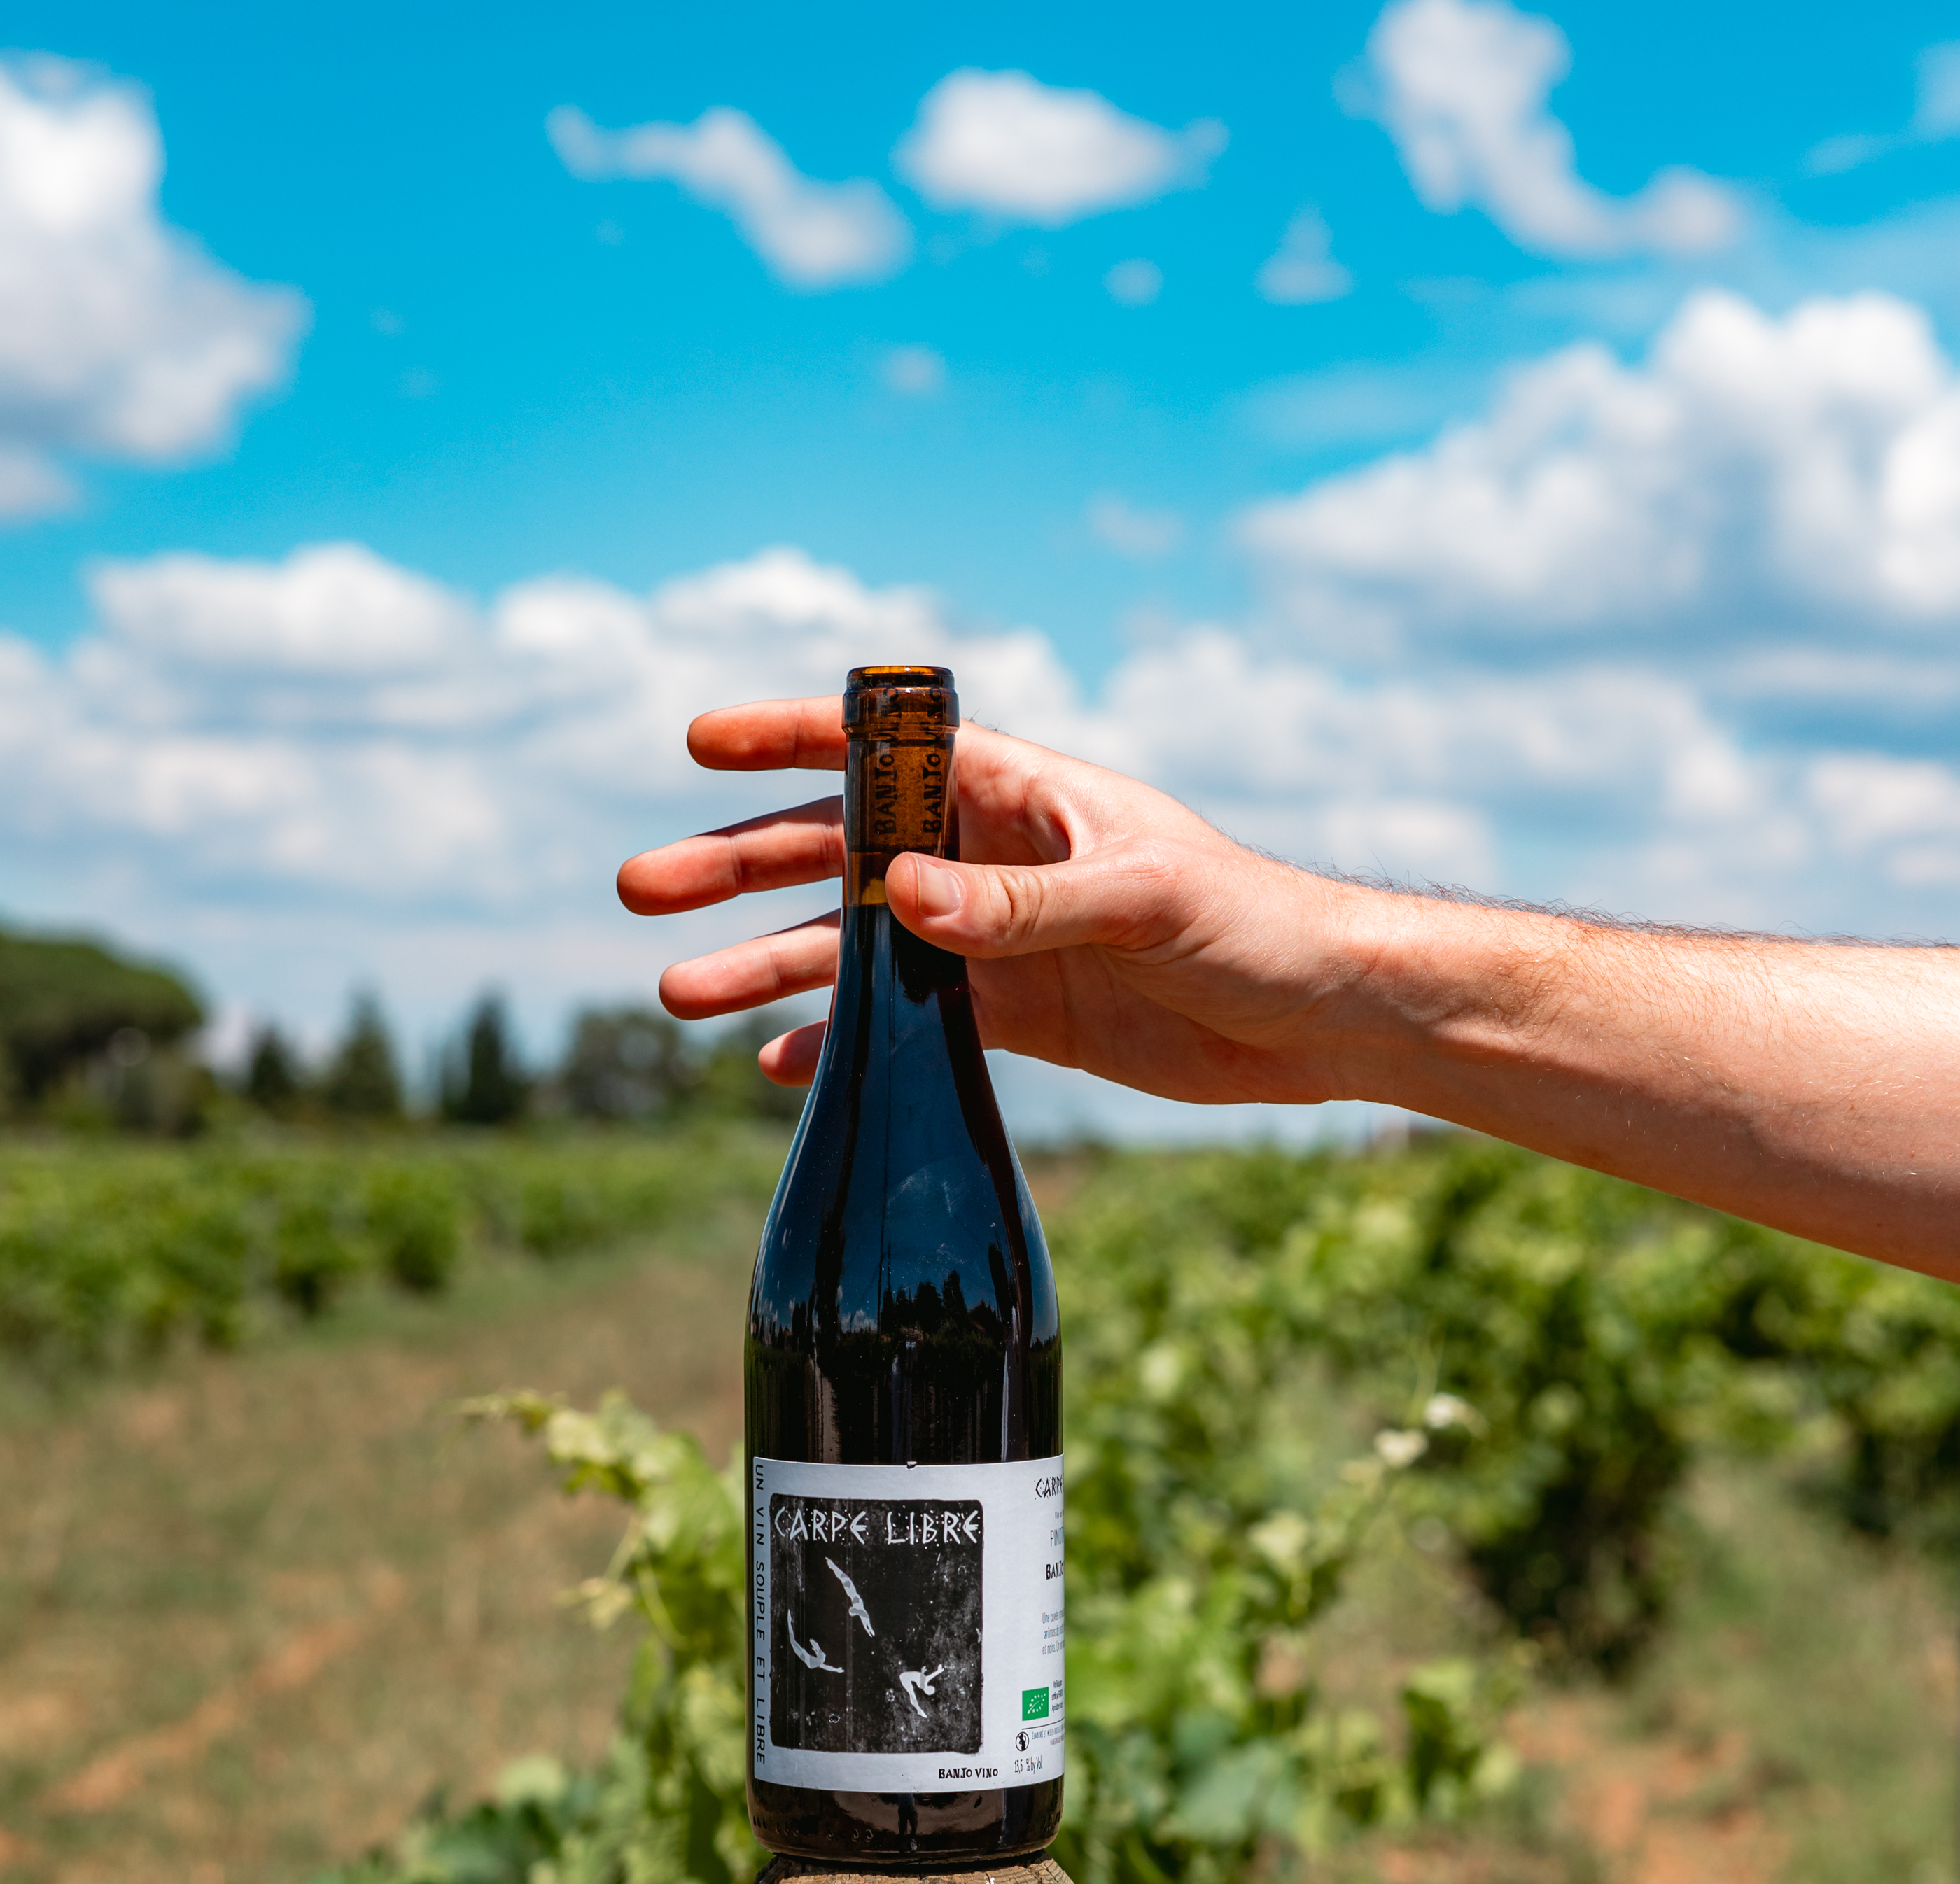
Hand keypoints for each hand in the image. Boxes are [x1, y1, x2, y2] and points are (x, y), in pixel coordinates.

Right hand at [616, 699, 1373, 1102]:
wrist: (1317, 1019)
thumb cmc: (1250, 924)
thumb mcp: (1141, 903)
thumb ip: (1021, 905)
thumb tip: (898, 897)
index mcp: (1018, 793)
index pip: (881, 749)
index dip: (788, 740)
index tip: (698, 745)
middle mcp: (987, 857)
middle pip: (834, 852)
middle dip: (736, 867)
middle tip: (642, 891)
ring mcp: (990, 939)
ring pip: (850, 946)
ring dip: (765, 965)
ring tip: (677, 995)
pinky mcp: (1009, 1016)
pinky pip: (899, 1025)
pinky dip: (838, 1044)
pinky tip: (776, 1068)